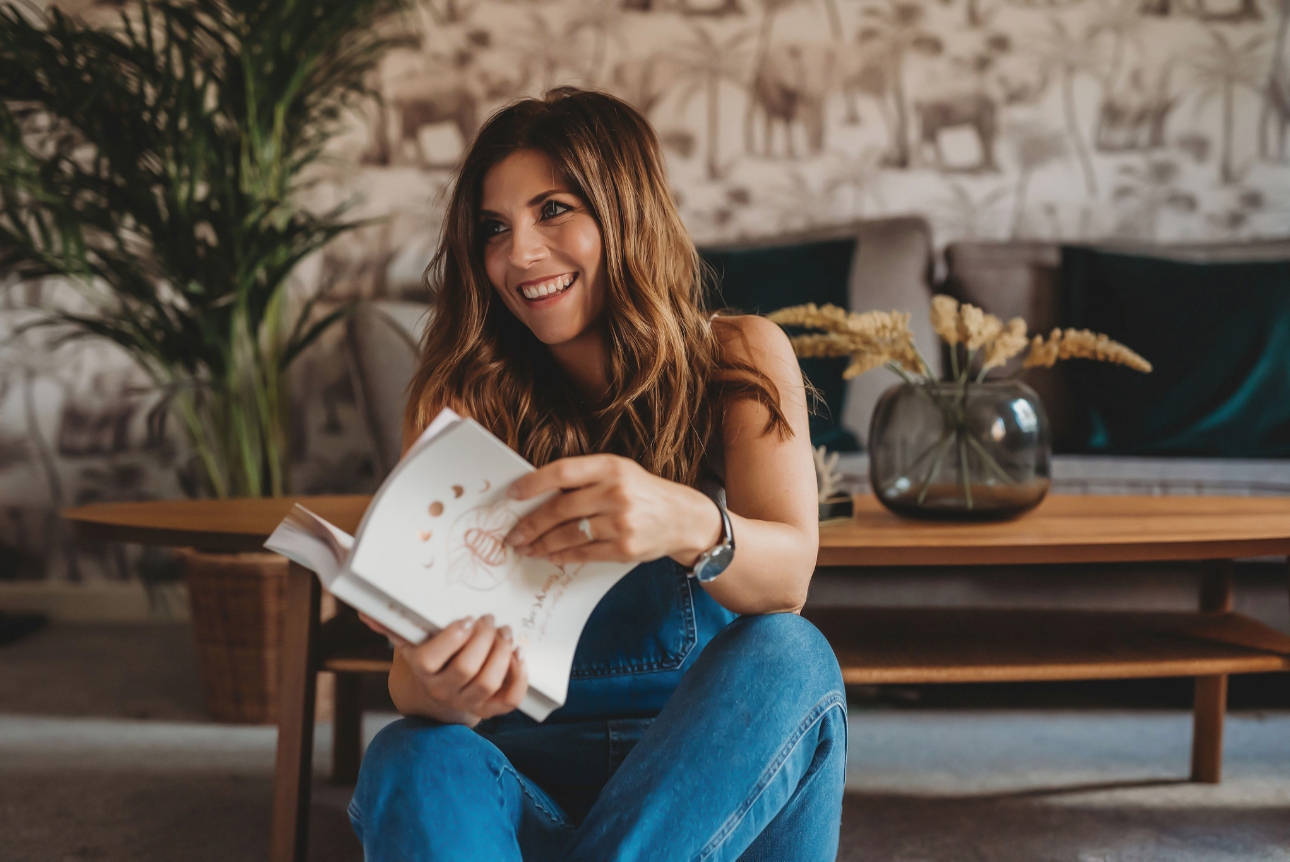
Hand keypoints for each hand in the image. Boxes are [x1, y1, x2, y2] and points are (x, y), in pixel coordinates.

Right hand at [358, 612, 526, 725]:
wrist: (435, 697)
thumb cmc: (427, 658)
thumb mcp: (410, 642)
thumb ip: (392, 625)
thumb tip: (366, 612)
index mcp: (422, 671)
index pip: (432, 658)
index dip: (453, 637)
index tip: (467, 618)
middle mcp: (442, 691)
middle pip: (467, 668)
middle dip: (484, 639)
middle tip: (490, 620)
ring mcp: (467, 703)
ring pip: (489, 683)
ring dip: (502, 653)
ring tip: (505, 632)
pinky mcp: (489, 711)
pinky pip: (509, 701)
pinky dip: (519, 678)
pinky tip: (518, 655)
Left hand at [503, 454, 721, 567]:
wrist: (684, 518)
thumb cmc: (642, 492)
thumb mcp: (618, 472)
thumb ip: (583, 479)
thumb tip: (536, 493)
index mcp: (611, 467)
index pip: (562, 472)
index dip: (533, 483)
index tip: (512, 494)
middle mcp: (616, 492)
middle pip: (560, 509)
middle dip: (531, 523)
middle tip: (512, 534)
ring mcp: (622, 522)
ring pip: (569, 534)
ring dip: (541, 543)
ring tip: (525, 547)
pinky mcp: (625, 548)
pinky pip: (584, 553)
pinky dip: (561, 555)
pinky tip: (548, 555)